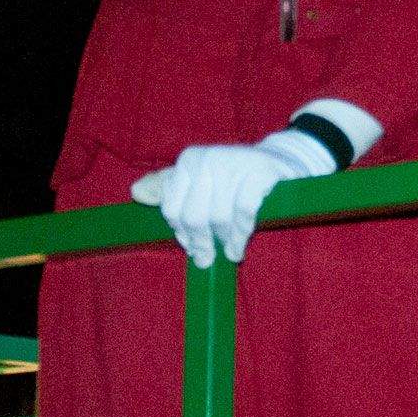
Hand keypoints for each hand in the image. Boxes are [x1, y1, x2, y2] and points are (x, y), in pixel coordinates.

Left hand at [131, 128, 336, 266]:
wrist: (281, 164)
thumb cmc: (234, 179)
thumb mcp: (198, 180)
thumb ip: (167, 187)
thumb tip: (137, 192)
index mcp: (189, 160)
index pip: (173, 208)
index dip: (181, 233)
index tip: (191, 246)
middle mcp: (208, 158)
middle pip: (193, 216)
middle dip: (201, 242)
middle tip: (207, 258)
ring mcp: (234, 163)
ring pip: (219, 217)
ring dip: (224, 241)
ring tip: (230, 252)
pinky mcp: (260, 172)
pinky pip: (243, 213)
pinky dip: (240, 234)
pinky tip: (239, 245)